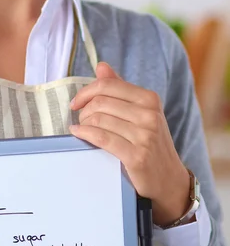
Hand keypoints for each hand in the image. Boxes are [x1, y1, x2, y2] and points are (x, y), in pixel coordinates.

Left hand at [69, 62, 190, 226]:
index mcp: (149, 99)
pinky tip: (78, 133)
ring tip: (82, 128)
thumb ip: (120, 89)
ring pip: (99, 119)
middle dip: (84, 110)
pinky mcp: (136, 155)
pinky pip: (101, 138)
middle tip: (80, 119)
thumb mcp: (140, 112)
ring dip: (83, 123)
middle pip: (100, 102)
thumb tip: (101, 66)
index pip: (108, 85)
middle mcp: (149, 114)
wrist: (168, 179)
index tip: (76, 102)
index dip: (86, 92)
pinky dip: (85, 134)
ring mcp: (144, 135)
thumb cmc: (150, 143)